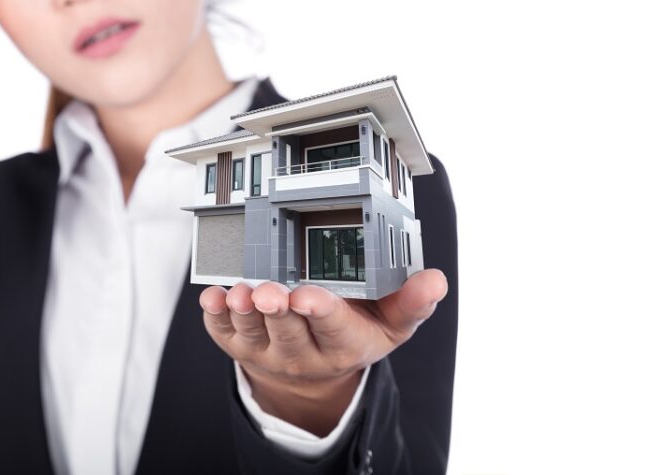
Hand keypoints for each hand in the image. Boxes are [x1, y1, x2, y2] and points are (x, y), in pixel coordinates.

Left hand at [199, 269, 447, 436]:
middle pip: (288, 330)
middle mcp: (303, 353)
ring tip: (239, 293)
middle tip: (268, 292)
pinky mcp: (238, 344)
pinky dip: (214, 315)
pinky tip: (212, 297)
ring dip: (243, 312)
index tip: (308, 296)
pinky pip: (222, 332)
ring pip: (253, 332)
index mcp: (343, 344)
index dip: (319, 310)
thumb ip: (413, 303)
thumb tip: (435, 281)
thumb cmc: (355, 332)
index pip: (332, 325)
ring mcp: (267, 351)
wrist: (315, 366)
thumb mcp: (392, 324)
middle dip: (277, 310)